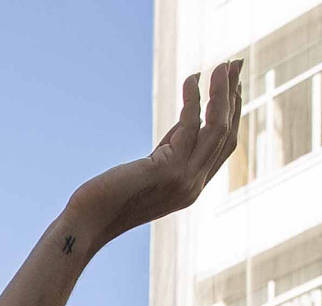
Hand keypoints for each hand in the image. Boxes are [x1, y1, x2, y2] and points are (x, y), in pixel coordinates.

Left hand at [68, 61, 242, 250]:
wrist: (86, 223)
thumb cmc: (105, 198)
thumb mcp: (146, 171)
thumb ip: (169, 150)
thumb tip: (189, 121)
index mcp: (191, 187)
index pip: (223, 147)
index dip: (233, 114)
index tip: (233, 86)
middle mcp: (194, 185)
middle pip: (227, 134)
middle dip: (233, 97)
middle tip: (235, 65)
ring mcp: (185, 179)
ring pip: (217, 128)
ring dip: (222, 93)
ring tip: (222, 65)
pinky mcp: (170, 170)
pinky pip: (190, 125)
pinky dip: (193, 100)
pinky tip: (192, 79)